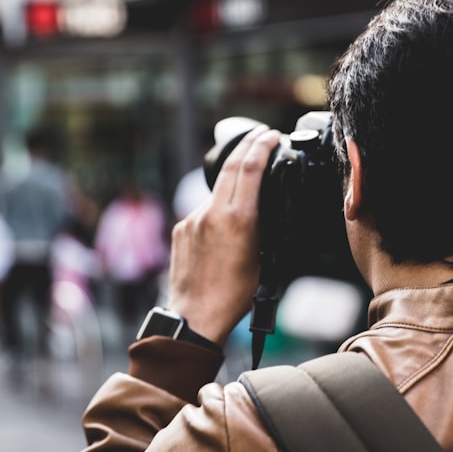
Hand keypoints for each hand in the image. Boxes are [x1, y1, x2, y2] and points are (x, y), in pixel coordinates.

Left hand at [165, 125, 280, 346]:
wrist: (196, 316)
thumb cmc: (233, 295)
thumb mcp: (262, 258)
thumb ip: (260, 226)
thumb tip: (261, 206)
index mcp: (237, 219)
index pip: (250, 168)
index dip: (262, 146)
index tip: (271, 136)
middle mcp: (212, 213)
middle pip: (231, 165)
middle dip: (247, 146)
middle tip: (261, 136)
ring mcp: (193, 219)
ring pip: (217, 189)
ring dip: (232, 180)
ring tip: (248, 184)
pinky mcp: (181, 228)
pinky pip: (203, 209)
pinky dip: (217, 207)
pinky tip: (225, 223)